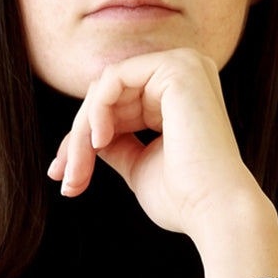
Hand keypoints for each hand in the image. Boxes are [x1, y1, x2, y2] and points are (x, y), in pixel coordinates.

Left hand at [46, 48, 277, 277]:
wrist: (214, 212)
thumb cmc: (184, 199)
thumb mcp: (138, 166)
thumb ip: (116, 145)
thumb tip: (86, 138)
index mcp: (178, 96)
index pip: (116, 107)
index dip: (81, 141)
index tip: (63, 176)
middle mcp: (184, 74)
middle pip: (106, 98)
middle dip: (76, 141)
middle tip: (64, 178)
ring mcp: (183, 66)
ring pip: (104, 90)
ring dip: (81, 134)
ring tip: (76, 171)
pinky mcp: (177, 68)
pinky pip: (113, 81)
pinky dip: (96, 113)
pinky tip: (97, 143)